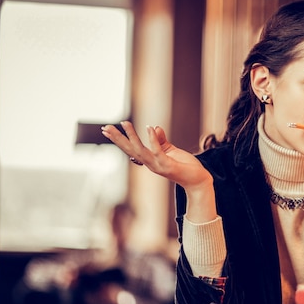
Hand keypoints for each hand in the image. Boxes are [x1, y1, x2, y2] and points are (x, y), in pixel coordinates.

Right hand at [101, 121, 215, 221]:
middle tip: (105, 127)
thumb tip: (154, 127)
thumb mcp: (171, 151)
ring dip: (132, 136)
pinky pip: (158, 151)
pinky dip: (153, 140)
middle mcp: (151, 164)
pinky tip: (149, 128)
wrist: (198, 181)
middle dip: (118, 139)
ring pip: (141, 150)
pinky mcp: (168, 165)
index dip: (119, 139)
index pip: (131, 149)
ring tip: (124, 123)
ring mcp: (158, 165)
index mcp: (150, 160)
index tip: (107, 129)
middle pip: (130, 150)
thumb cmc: (185, 167)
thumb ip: (161, 140)